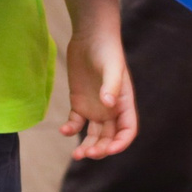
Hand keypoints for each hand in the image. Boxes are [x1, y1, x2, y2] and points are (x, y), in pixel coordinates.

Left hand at [61, 32, 137, 159]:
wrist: (89, 36)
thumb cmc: (106, 49)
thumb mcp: (111, 66)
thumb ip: (111, 85)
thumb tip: (109, 105)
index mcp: (124, 103)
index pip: (127, 130)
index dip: (121, 143)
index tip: (109, 149)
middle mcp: (111, 109)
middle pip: (109, 137)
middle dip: (101, 149)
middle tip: (87, 153)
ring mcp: (95, 107)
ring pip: (93, 135)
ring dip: (87, 146)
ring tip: (76, 155)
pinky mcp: (79, 103)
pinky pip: (76, 123)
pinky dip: (71, 130)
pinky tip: (64, 130)